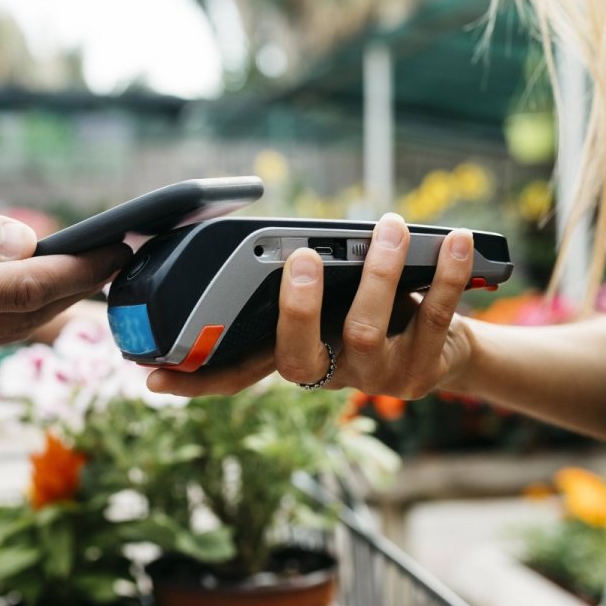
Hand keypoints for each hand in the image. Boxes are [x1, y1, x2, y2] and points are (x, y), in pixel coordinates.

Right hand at [0, 179, 129, 363]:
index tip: (117, 246)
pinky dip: (19, 309)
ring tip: (91, 266)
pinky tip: (37, 283)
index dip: (79, 270)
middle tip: (117, 253)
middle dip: (79, 287)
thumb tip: (26, 243)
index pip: (26, 290)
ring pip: (10, 329)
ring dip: (54, 302)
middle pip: (28, 316)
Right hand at [148, 213, 475, 397]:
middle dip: (296, 307)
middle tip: (302, 258)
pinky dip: (445, 274)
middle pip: (297, 356)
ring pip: (366, 331)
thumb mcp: (337, 295)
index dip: (194, 380)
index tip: (152, 375)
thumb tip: (289, 238)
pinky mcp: (422, 372)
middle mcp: (326, 374)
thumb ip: (310, 281)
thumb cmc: (379, 306)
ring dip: (378, 272)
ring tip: (389, 225)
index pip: (234, 375)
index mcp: (294, 354)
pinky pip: (433, 318)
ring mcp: (373, 380)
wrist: (450, 348)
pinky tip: (453, 240)